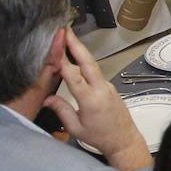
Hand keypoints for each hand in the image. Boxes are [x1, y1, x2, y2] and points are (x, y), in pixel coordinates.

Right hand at [43, 30, 150, 170]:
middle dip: (76, 44)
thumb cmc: (101, 137)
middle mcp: (101, 90)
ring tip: (69, 37)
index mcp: (91, 101)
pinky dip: (85, 62)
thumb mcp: (76, 128)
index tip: (55, 47)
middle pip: (87, 62)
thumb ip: (61, 111)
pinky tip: (76, 57)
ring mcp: (107, 87)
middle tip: (65, 30)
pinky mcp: (109, 87)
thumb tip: (46, 98)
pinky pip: (96, 72)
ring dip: (80, 50)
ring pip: (92, 65)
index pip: (74, 76)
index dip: (63, 61)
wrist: (124, 140)